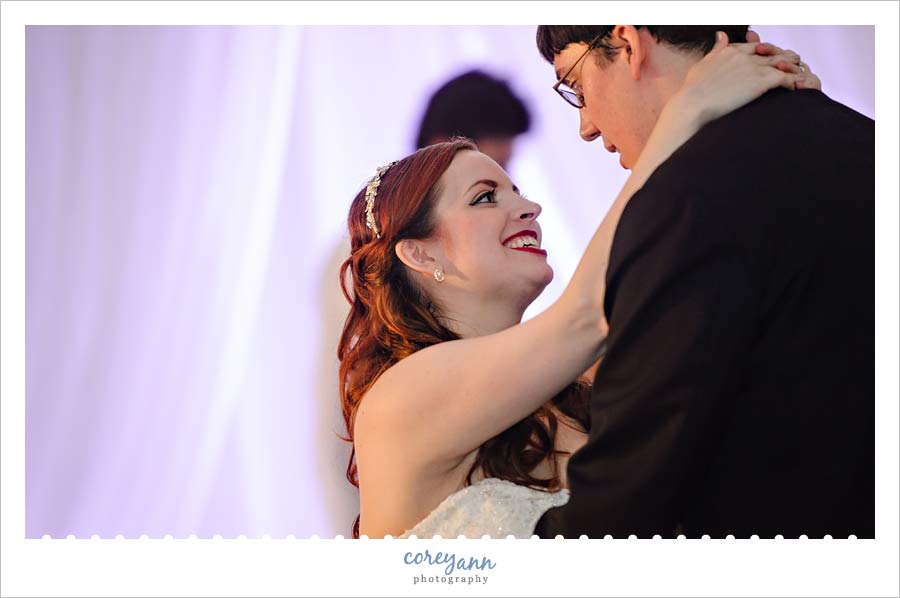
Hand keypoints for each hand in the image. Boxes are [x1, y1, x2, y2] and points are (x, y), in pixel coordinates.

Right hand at [673, 31, 817, 127]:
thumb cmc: (693, 90)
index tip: (771, 55)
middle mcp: (744, 56)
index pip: (753, 47)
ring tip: (801, 74)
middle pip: (770, 53)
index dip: (765, 50)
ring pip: (781, 63)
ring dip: (792, 68)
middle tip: (794, 61)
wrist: (693, 104)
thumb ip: (716, 50)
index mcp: (730, 52)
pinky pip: (784, 78)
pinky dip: (792, 82)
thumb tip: (721, 35)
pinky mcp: (761, 81)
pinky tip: (795, 88)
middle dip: (783, 56)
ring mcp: (753, 68)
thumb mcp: (703, 64)